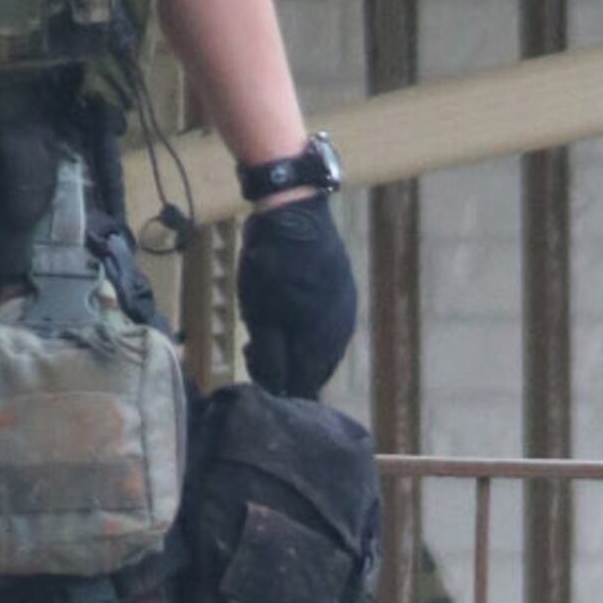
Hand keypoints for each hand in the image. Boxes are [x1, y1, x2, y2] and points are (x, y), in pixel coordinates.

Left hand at [237, 189, 358, 398]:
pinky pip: (329, 326)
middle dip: (287, 366)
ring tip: (271, 327)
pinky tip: (290, 311)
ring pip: (323, 348)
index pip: (303, 386)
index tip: (255, 363)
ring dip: (298, 347)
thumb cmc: (272, 268)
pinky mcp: (345, 293)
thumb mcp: (260, 317)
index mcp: (320, 344)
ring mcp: (347, 312)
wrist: (296, 213)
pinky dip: (309, 328)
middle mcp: (341, 334)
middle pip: (315, 369)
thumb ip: (270, 358)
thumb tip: (276, 390)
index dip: (278, 385)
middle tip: (257, 347)